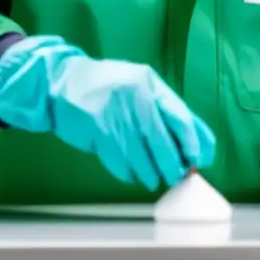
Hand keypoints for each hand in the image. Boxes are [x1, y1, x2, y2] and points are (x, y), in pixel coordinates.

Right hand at [0, 35, 215, 190]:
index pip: (181, 117)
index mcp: (149, 84)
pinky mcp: (97, 131)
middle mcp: (134, 97)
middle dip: (172, 165)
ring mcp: (115, 114)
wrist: (60, 81)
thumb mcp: (139, 86)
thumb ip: (165, 109)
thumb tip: (195, 140)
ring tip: (152, 178)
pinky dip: (127, 171)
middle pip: (162, 141)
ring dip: (149, 172)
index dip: (193, 142)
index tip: (198, 159)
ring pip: (141, 156)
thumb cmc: (106, 86)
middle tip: (175, 175)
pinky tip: (129, 172)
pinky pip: (119, 160)